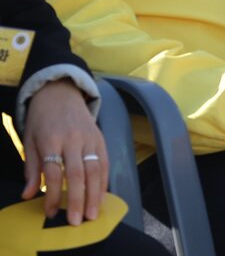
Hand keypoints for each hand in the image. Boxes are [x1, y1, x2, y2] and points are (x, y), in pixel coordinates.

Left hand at [22, 79, 105, 225]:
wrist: (61, 93)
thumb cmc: (42, 119)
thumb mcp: (29, 141)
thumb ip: (32, 168)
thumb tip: (29, 194)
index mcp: (52, 140)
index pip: (54, 172)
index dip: (52, 195)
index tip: (51, 213)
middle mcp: (73, 139)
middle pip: (78, 174)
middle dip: (78, 199)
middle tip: (76, 221)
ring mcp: (90, 138)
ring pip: (96, 170)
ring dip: (95, 195)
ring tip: (92, 214)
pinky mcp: (101, 138)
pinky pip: (106, 163)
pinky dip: (104, 181)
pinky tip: (101, 196)